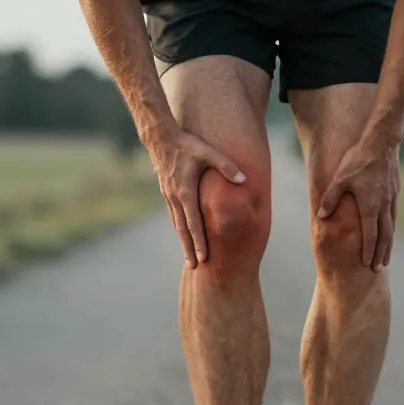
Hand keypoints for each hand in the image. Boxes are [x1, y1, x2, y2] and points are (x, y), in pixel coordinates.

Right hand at [147, 127, 246, 267]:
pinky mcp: (167, 192)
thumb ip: (226, 166)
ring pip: (177, 224)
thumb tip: (243, 179)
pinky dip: (180, 227)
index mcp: (184, 192)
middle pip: (183, 229)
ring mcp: (168, 196)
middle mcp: (174, 198)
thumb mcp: (208, 152)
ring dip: (183, 241)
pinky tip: (184, 234)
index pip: (194, 223)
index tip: (203, 257)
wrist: (159, 136)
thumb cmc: (186, 144)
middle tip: (194, 267)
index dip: (199, 241)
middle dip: (189, 249)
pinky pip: (174, 215)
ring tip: (189, 257)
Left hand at [316, 139, 400, 271]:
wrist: (381, 143)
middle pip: (384, 236)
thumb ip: (330, 199)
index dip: (368, 251)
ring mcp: (391, 199)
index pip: (370, 235)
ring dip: (388, 244)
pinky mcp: (395, 192)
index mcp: (370, 206)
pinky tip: (390, 231)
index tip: (367, 264)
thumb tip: (321, 216)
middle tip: (379, 268)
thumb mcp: (339, 179)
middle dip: (381, 253)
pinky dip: (391, 228)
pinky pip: (393, 215)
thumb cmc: (357, 161)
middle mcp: (384, 206)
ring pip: (391, 227)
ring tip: (386, 256)